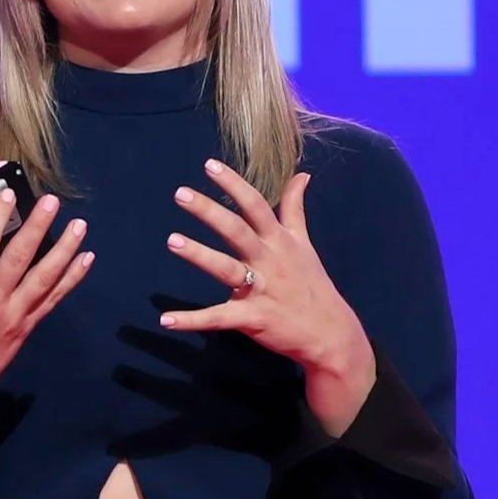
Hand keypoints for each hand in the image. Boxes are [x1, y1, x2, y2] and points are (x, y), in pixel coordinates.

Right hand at [0, 188, 93, 401]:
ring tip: (79, 226)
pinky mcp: (27, 327)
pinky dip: (71, 277)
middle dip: (37, 227)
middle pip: (19, 257)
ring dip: (65, 249)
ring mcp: (13, 315)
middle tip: (53, 202)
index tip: (9, 195)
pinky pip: (53, 298)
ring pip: (44, 277)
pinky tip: (85, 259)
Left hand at [160, 159, 374, 420]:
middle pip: (237, 231)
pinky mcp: (253, 318)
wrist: (331, 334)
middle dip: (210, 211)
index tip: (209, 165)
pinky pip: (219, 318)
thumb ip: (295, 209)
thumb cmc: (312, 284)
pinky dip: (193, 320)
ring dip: (199, 255)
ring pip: (227, 269)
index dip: (234, 184)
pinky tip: (166, 320)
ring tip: (172, 240)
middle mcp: (269, 261)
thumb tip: (302, 175)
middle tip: (181, 193)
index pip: (256, 205)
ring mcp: (260, 290)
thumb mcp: (305, 243)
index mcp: (279, 241)